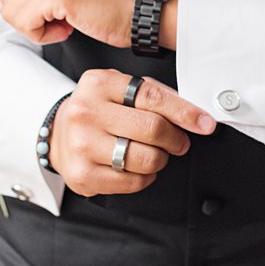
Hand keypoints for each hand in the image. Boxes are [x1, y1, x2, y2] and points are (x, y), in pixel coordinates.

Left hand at [0, 0, 134, 47]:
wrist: (144, 10)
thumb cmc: (112, 1)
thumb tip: (7, 3)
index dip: (35, 7)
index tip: (64, 8)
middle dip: (34, 18)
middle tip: (66, 18)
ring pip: (13, 13)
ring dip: (39, 28)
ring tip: (68, 22)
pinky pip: (26, 24)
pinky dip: (44, 35)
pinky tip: (70, 27)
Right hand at [46, 70, 215, 196]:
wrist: (59, 134)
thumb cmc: (100, 109)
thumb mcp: (123, 88)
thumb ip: (158, 95)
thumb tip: (197, 116)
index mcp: (99, 84)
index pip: (154, 97)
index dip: (186, 113)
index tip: (205, 124)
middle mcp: (86, 113)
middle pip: (153, 129)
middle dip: (176, 139)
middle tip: (178, 142)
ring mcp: (81, 146)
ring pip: (146, 159)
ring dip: (161, 159)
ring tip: (154, 153)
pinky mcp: (82, 175)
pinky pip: (133, 182)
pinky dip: (145, 176)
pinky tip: (135, 166)